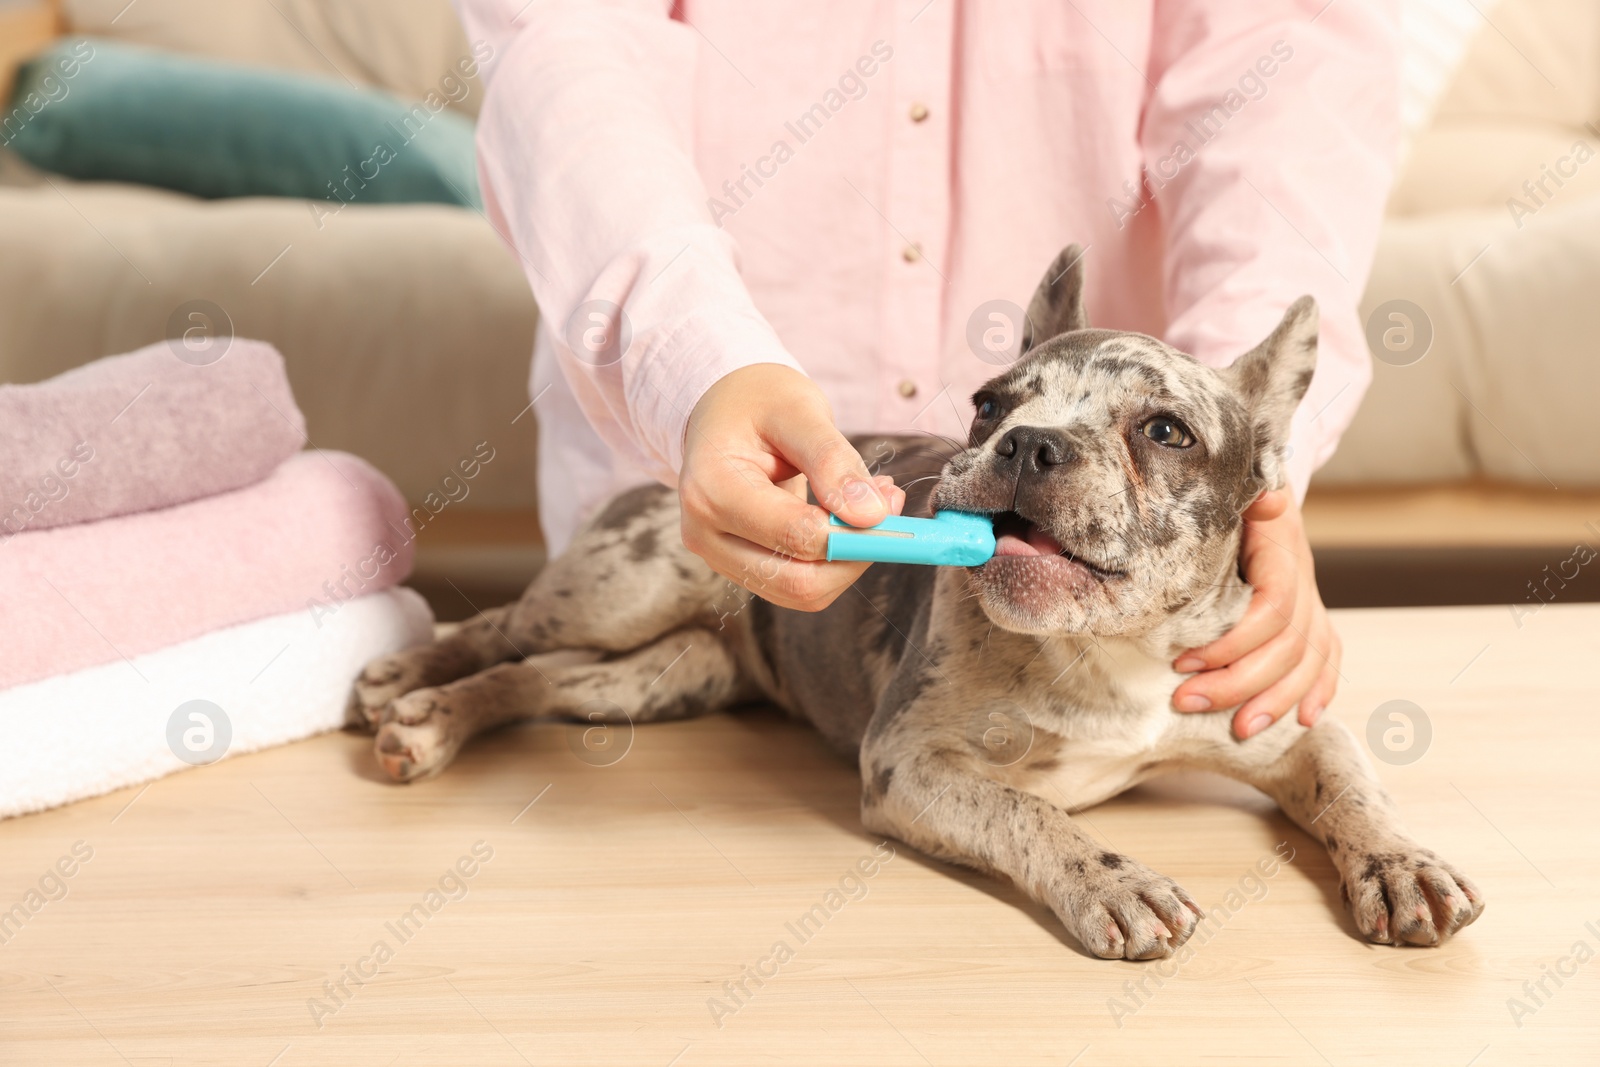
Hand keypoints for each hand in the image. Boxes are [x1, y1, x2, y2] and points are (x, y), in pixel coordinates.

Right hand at [679, 364, 905, 610]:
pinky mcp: (738, 563)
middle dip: (855, 554)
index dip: (855, 531)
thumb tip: (872, 516)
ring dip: (848, 559)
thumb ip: (833, 462)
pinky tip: (846, 516)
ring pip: (801, 592)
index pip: (796, 536)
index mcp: (711, 490)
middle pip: (798, 583)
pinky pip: (796, 582)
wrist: (723, 407)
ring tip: (869, 503)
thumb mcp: (799, 411)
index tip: (890, 499)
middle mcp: (705, 533)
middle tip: (888, 507)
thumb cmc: (758, 400)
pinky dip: (833, 559)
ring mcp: (718, 554)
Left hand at [1169, 489, 1340, 738]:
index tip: (1183, 663)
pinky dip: (1320, 690)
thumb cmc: (1223, 493)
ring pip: (1309, 660)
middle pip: (1288, 645)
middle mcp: (1304, 578)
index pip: (1273, 609)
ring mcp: (1311, 599)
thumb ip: (1242, 495)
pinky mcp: (1311, 616)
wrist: (1249, 486)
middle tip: (1186, 702)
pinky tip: (1305, 720)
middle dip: (1239, 683)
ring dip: (1275, 700)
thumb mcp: (1227, 488)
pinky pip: (1328, 658)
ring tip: (1238, 729)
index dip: (1233, 643)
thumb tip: (1267, 499)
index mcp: (1282, 548)